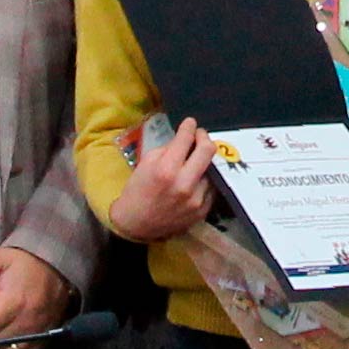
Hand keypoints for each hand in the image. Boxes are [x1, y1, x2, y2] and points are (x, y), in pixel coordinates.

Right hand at [103, 119, 217, 244]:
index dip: (189, 126)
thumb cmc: (138, 190)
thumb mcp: (146, 162)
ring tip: (193, 163)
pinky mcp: (203, 211)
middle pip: (208, 150)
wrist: (136, 224)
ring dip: (203, 163)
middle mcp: (184, 184)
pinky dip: (203, 180)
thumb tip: (185, 138)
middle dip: (204, 138)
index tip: (190, 123)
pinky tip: (194, 180)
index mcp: (166, 170)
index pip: (186, 139)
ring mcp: (196, 200)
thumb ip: (168, 148)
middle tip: (199, 136)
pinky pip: (211, 188)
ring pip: (211, 169)